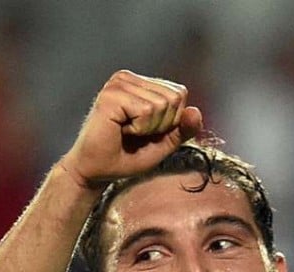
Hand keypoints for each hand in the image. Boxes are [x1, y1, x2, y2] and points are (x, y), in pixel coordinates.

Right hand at [58, 70, 203, 188]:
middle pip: (175, 97)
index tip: (147, 131)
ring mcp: (118, 84)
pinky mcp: (111, 95)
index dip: (171, 121)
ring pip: (162, 104)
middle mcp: (129, 78)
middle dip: (162, 124)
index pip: (180, 93)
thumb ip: (183, 128)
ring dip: (149, 128)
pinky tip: (121, 129)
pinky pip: (147, 111)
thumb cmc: (126, 156)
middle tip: (136, 133)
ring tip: (127, 131)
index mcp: (141, 84)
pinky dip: (140, 128)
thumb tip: (196, 111)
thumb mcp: (164, 143)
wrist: (96, 171)